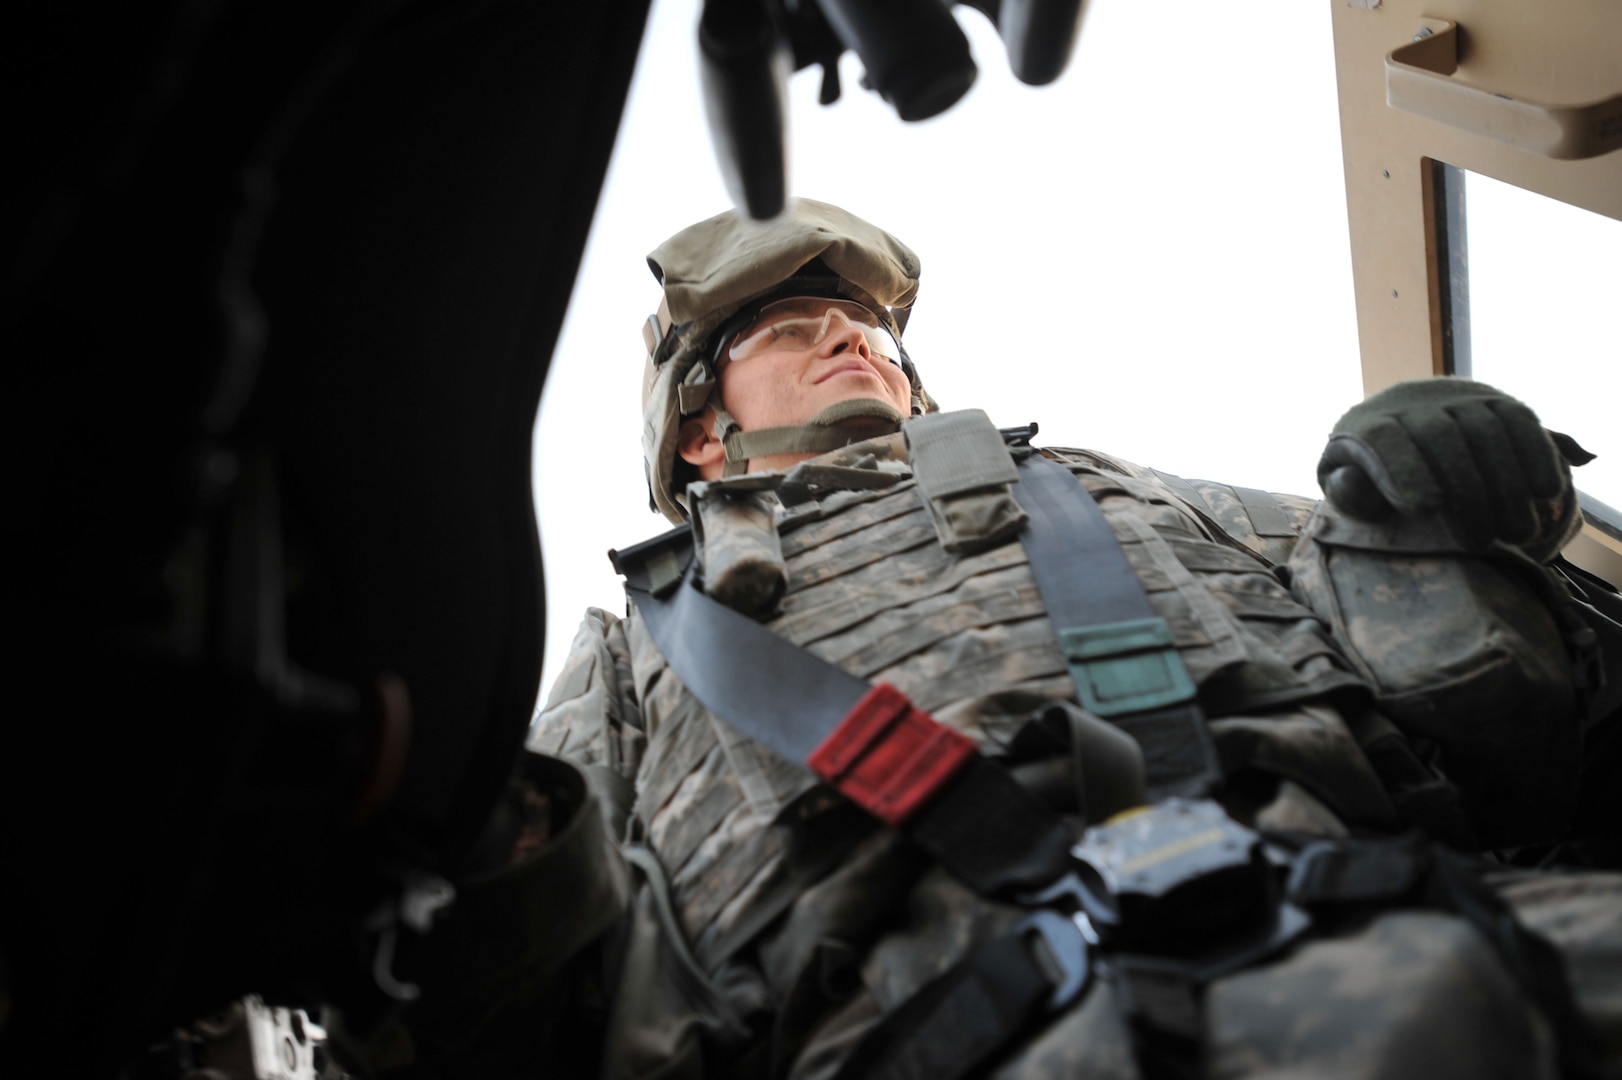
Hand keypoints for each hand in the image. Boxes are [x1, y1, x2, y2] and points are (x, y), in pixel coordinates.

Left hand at [1317, 378, 1591, 559]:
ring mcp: (1455, 396)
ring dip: (1508, 481)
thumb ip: (1349, 492)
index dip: (1403, 470)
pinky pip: (1520, 421)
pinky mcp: (1494, 400)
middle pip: (1440, 436)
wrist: (1402, 436)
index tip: (1422, 508)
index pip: (1383, 439)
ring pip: (1485, 428)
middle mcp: (1411, 400)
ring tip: (1517, 532)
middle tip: (1480, 542)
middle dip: (1465, 491)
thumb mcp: (1353, 494)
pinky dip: (1537, 454)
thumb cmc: (1370, 481)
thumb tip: (1351, 478)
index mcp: (1364, 424)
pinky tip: (1547, 492)